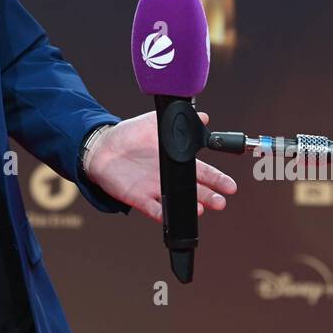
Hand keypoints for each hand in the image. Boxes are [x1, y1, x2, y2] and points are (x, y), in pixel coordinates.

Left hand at [85, 111, 236, 222]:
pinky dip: (160, 212)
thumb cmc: (129, 137)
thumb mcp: (153, 124)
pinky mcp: (137, 197)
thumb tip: (202, 116)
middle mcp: (168, 178)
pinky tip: (169, 215)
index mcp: (175, 162)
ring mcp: (154, 188)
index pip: (201, 172)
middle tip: (221, 202)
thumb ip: (175, 121)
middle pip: (194, 190)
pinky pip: (151, 207)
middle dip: (209, 197)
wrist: (102, 147)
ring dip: (188, 206)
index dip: (217, 180)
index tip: (230, 186)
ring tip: (200, 208)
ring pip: (176, 201)